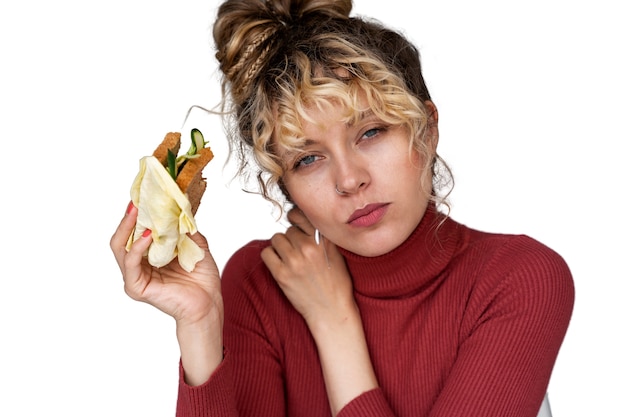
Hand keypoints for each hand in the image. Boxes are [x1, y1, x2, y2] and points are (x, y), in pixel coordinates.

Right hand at [110, 202, 223, 384]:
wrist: (209, 303)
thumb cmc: (201, 278)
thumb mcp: (195, 244)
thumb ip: (184, 228)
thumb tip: (180, 205)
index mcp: (148, 255)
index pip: (135, 231)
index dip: (137, 214)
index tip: (142, 195)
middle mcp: (138, 265)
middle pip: (122, 237)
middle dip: (128, 217)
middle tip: (135, 200)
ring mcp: (135, 277)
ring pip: (120, 247)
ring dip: (128, 227)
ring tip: (137, 211)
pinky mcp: (136, 287)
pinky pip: (131, 264)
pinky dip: (137, 247)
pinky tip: (147, 235)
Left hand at [261, 207, 377, 414]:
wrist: (332, 311)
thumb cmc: (337, 283)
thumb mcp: (337, 253)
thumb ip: (322, 236)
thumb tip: (303, 219)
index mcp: (325, 240)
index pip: (301, 215)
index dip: (296, 218)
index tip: (296, 225)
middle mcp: (309, 248)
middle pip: (288, 230)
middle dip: (291, 240)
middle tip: (298, 253)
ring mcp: (294, 261)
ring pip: (276, 239)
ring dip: (280, 247)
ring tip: (289, 259)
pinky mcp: (281, 274)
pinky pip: (266, 253)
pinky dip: (271, 257)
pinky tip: (280, 265)